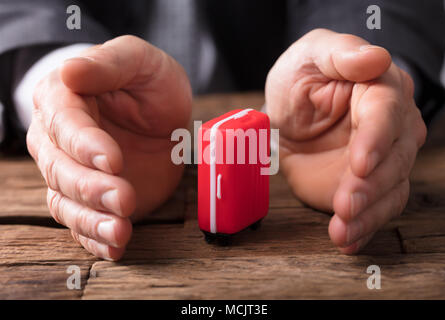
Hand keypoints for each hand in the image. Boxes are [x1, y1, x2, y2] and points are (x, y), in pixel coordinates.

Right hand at [27, 36, 191, 259]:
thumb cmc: (148, 82)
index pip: (64, 124)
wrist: (161, 111)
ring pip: (66, 202)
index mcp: (63, 99)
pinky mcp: (93, 198)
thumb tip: (69, 70)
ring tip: (120, 231)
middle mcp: (58, 140)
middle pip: (60, 170)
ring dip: (92, 221)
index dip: (85, 145)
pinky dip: (96, 239)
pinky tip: (115, 247)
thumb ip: (107, 64)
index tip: (113, 160)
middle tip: (124, 197)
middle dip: (91, 188)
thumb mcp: (137, 60)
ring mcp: (74, 172)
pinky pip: (83, 223)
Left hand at [266, 29, 425, 253]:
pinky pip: (373, 210)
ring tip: (342, 231)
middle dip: (371, 186)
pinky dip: (362, 229)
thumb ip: (341, 54)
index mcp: (380, 88)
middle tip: (346, 205)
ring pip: (388, 190)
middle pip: (394, 158)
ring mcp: (380, 160)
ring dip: (367, 215)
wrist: (288, 112)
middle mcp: (390, 127)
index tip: (360, 163)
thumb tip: (374, 57)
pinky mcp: (366, 186)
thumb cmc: (302, 77)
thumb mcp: (312, 55)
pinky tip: (347, 240)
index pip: (386, 113)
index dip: (375, 139)